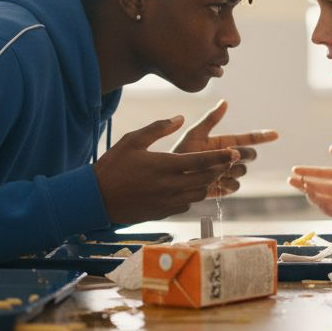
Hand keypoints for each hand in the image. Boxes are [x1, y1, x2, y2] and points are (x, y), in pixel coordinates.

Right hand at [95, 115, 241, 223]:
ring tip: (210, 173)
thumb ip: (159, 128)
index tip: (234, 152)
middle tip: (228, 161)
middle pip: (205, 178)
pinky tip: (188, 187)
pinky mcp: (163, 213)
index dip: (221, 157)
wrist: (96, 198)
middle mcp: (170, 185)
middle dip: (219, 169)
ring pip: (198, 194)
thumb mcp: (133, 140)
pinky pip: (186, 204)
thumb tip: (180, 117)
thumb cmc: (113, 166)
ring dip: (207, 183)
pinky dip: (192, 195)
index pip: (201, 161)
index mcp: (164, 165)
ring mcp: (167, 201)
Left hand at [171, 99, 278, 196]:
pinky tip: (217, 181)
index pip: (247, 139)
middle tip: (230, 155)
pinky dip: (228, 184)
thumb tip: (225, 102)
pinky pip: (235, 186)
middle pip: (248, 155)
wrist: (171, 178)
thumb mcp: (195, 134)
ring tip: (214, 169)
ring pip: (242, 171)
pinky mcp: (222, 188)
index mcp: (223, 143)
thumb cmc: (180, 153)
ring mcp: (226, 173)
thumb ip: (211, 119)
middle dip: (243, 155)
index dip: (261, 136)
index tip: (275, 134)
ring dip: (232, 170)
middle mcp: (227, 158)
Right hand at [288, 145, 331, 220]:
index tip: (295, 169)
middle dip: (302, 183)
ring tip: (305, 188)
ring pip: (319, 198)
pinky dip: (321, 205)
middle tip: (290, 180)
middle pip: (314, 186)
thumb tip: (330, 147)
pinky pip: (328, 210)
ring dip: (310, 194)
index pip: (318, 173)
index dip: (307, 171)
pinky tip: (316, 199)